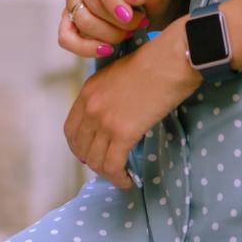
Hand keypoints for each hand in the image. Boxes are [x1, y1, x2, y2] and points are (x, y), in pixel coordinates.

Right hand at [58, 0, 175, 60]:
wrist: (150, 10)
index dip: (111, 0)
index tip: (128, 15)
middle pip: (91, 3)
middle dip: (117, 21)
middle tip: (140, 23)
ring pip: (82, 21)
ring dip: (109, 34)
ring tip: (129, 33)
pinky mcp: (69, 20)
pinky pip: (66, 38)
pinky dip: (85, 48)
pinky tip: (107, 50)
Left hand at [63, 21, 202, 189]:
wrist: (170, 60)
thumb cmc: (153, 62)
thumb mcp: (118, 75)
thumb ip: (109, 95)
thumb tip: (116, 115)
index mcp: (87, 92)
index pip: (71, 129)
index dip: (78, 146)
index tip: (88, 154)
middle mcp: (90, 108)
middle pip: (81, 148)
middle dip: (92, 162)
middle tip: (107, 168)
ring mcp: (104, 122)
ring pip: (96, 160)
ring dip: (107, 173)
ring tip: (121, 177)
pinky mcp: (123, 133)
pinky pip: (114, 165)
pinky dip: (119, 177)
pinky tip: (129, 180)